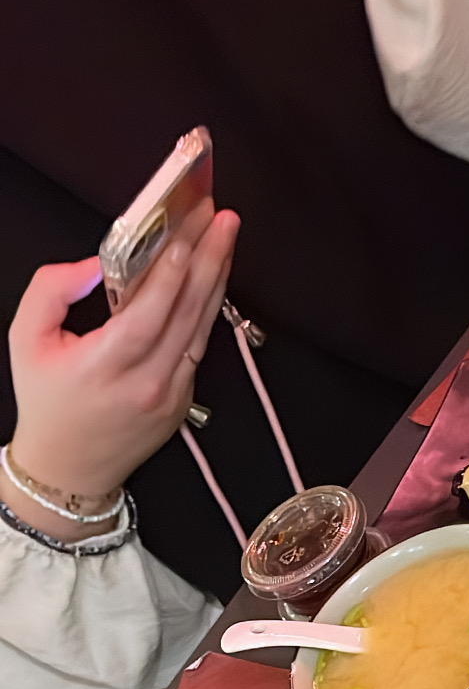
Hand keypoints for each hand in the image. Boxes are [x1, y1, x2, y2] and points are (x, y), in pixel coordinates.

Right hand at [4, 201, 238, 532]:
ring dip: (216, 277)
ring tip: (223, 236)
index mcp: (104, 370)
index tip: (185, 238)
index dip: (169, 277)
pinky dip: (206, 307)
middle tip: (220, 219)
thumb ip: (50, 291)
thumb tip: (93, 264)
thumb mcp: (25, 340)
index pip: (146, 317)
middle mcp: (145, 384)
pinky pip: (198, 345)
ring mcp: (171, 395)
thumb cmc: (47, 404)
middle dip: (208, 260)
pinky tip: (212, 275)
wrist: (70, 469)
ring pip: (201, 327)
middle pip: (187, 314)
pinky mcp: (184, 400)